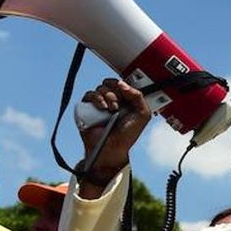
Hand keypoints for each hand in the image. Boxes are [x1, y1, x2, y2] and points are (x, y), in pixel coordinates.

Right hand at [77, 78, 151, 193]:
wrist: (113, 147)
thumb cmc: (128, 134)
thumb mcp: (143, 114)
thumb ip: (138, 96)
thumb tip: (123, 84)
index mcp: (126, 100)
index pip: (123, 83)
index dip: (124, 85)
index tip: (126, 91)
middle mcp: (112, 100)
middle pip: (111, 83)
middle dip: (116, 92)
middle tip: (118, 106)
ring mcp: (100, 103)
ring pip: (101, 88)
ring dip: (108, 96)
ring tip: (112, 110)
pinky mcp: (88, 108)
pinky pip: (89, 94)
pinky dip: (96, 98)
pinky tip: (102, 108)